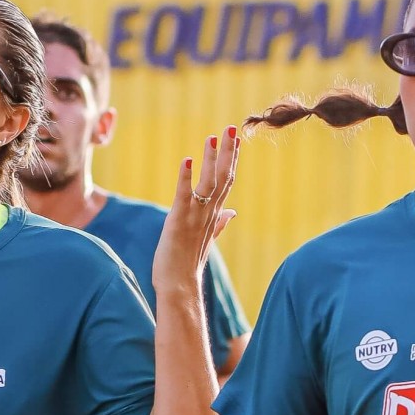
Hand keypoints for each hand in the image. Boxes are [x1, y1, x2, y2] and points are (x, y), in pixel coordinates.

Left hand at [152, 129, 239, 294]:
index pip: (226, 182)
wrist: (179, 286)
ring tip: (211, 137)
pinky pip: (184, 195)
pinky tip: (186, 160)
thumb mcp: (207, 240)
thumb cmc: (188, 264)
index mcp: (213, 215)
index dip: (231, 159)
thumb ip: (220, 223)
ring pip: (208, 183)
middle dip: (226, 152)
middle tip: (230, 128)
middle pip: (222, 178)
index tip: (236, 140)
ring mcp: (194, 217)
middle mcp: (207, 213)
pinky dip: (185, 177)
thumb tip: (232, 213)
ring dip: (210, 159)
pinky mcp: (178, 221)